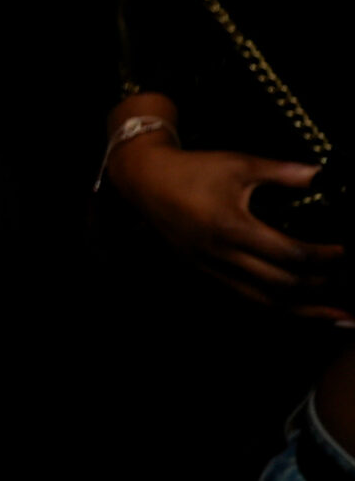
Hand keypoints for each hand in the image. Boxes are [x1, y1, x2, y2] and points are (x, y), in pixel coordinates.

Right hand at [109, 138, 346, 319]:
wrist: (146, 181)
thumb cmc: (193, 170)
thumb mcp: (240, 164)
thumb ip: (284, 173)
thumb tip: (323, 176)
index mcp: (231, 227)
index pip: (290, 253)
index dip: (325, 258)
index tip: (348, 253)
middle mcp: (221, 255)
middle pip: (281, 285)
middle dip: (322, 289)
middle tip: (352, 287)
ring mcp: (211, 268)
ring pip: (264, 302)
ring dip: (305, 312)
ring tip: (338, 316)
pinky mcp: (205, 273)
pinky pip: (247, 298)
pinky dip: (277, 306)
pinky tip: (298, 309)